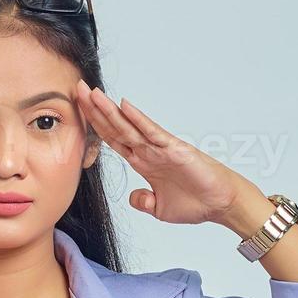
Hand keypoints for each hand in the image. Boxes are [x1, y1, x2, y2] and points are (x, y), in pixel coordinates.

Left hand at [75, 78, 255, 227]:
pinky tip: (124, 106)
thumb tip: (132, 198)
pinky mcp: (174, 148)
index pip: (113, 139)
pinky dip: (138, 119)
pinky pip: (152, 131)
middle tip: (78, 89)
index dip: (95, 125)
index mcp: (143, 162)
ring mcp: (160, 147)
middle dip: (95, 109)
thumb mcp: (160, 208)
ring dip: (110, 110)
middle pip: (116, 126)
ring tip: (92, 93)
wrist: (219, 204)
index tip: (78, 111)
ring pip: (129, 125)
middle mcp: (149, 150)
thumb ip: (144, 201)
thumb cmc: (195, 202)